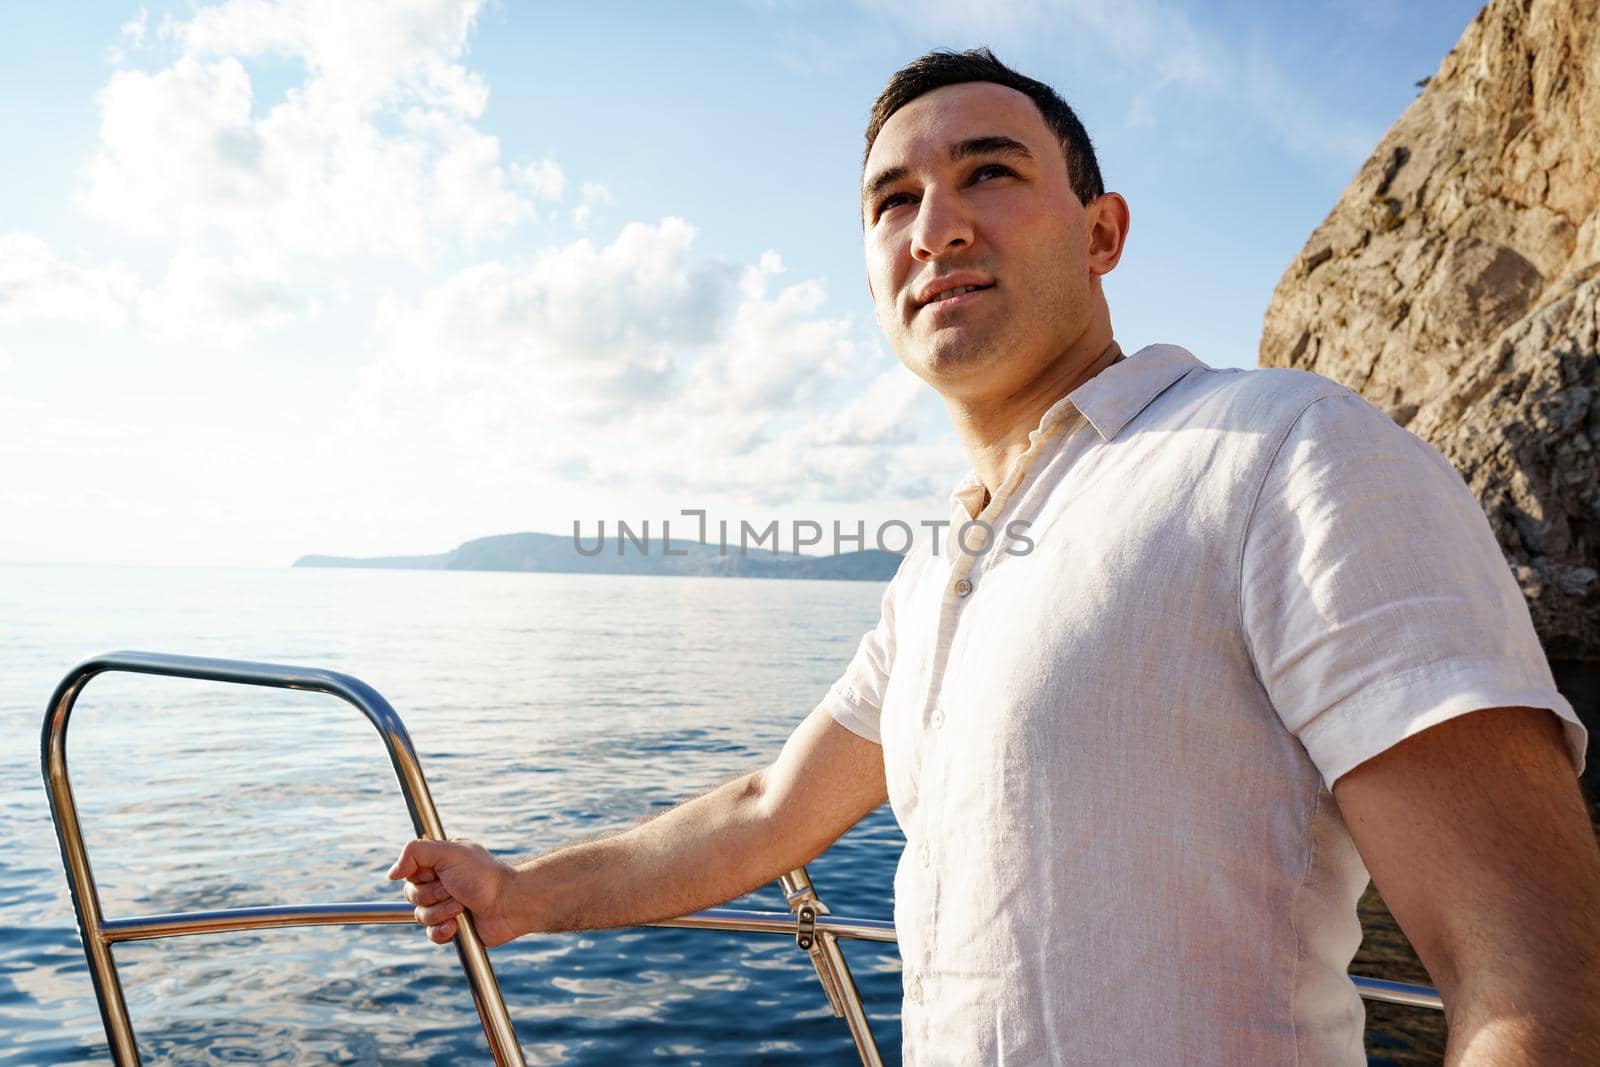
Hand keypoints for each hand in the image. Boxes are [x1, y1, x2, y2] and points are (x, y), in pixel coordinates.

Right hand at [387, 838, 520, 946]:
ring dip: (442, 912)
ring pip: (420, 916)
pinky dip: (442, 931)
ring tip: (463, 906)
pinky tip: (457, 925)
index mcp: (439, 862)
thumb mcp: (448, 852)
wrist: (508, 904)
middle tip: (455, 889)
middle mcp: (440, 882)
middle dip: (434, 895)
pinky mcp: (451, 927)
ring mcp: (445, 906)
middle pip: (412, 895)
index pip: (409, 872)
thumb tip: (391, 873)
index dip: (421, 876)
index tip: (438, 873)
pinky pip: (431, 935)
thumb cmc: (483, 875)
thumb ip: (415, 852)